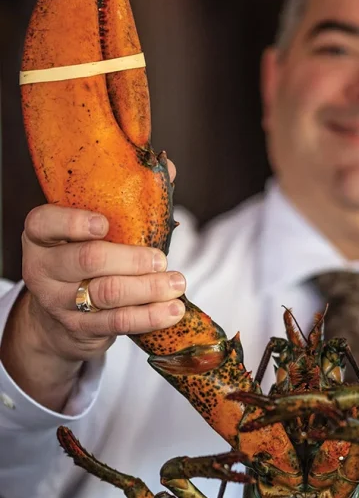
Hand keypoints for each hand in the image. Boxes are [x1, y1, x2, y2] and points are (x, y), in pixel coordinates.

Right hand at [17, 203, 185, 364]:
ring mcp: (59, 302)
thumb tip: (169, 169)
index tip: (105, 224)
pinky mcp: (80, 328)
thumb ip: (125, 200)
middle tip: (161, 259)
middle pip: (88, 260)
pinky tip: (172, 310)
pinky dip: (149, 316)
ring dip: (148, 288)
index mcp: (41, 236)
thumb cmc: (84, 260)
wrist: (58, 319)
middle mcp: (43, 268)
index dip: (73, 222)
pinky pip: (118, 323)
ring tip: (176, 283)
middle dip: (132, 259)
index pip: (44, 223)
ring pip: (107, 293)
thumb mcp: (90, 232)